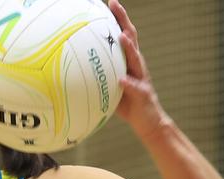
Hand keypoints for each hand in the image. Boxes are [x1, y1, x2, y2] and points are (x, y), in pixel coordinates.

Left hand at [109, 0, 170, 138]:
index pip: (123, 35)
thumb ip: (100, 75)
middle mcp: (137, 65)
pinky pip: (134, 87)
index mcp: (129, 62)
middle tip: (114, 4)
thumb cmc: (128, 104)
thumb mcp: (111, 86)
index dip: (117, 18)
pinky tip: (121, 78)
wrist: (148, 122)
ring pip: (136, 59)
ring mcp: (142, 78)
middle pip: (131, 38)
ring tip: (120, 36)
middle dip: (123, 20)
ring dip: (128, 47)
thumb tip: (75, 71)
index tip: (108, 3)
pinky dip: (128, 82)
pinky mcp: (143, 93)